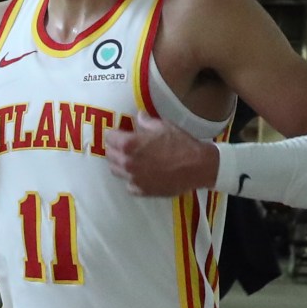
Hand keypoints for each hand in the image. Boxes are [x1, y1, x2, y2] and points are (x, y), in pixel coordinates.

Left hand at [106, 112, 220, 197]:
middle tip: (122, 145)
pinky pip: (129, 185)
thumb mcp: (164, 126)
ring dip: (119, 164)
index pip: (109, 138)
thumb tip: (139, 116)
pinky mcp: (142, 191)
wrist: (197, 167)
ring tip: (128, 159)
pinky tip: (140, 175)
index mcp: (130, 144)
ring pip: (116, 171)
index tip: (118, 133)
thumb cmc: (181, 144)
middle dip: (114, 148)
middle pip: (109, 155)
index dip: (113, 134)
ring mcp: (134, 179)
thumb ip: (146, 122)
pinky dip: (131, 179)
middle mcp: (127, 163)